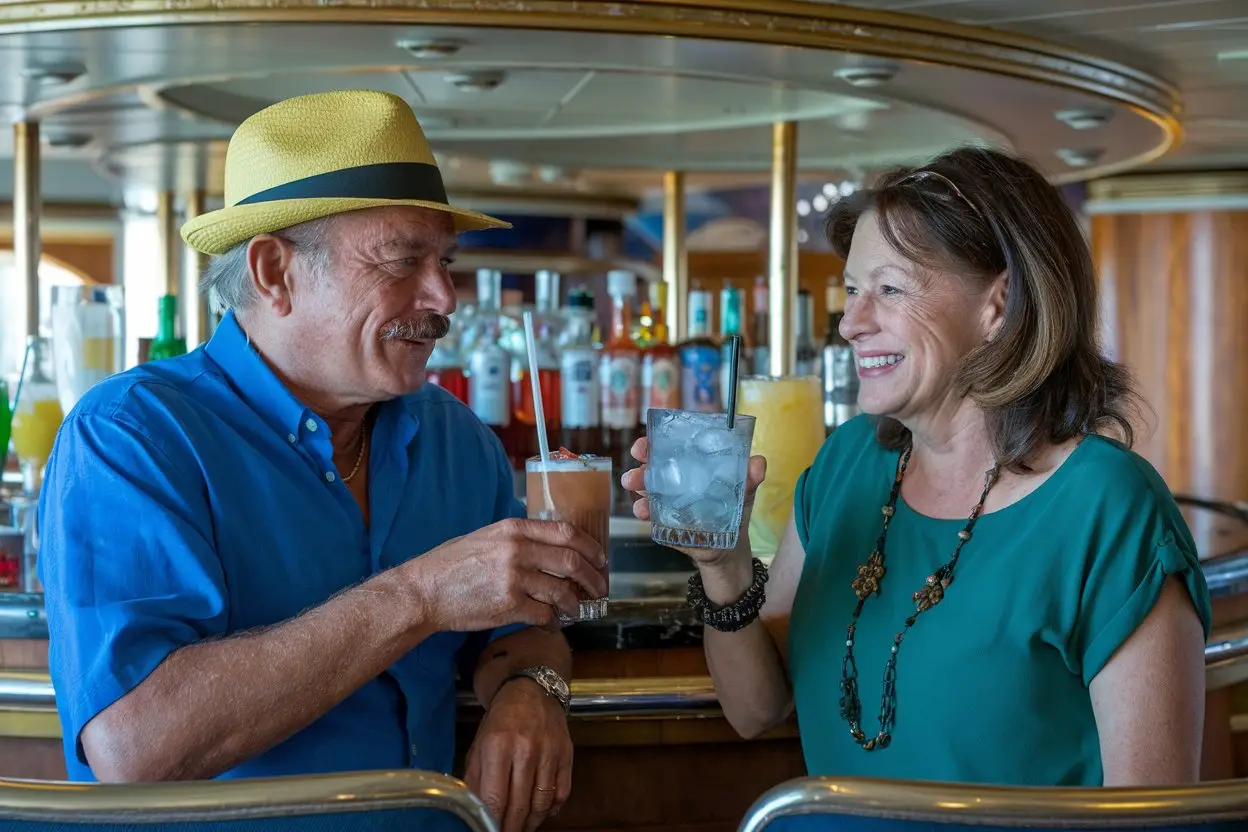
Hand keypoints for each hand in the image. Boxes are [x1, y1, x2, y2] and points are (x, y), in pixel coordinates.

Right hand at [409, 519, 606, 631]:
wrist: (425, 590)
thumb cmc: (453, 564)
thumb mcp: (488, 536)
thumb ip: (521, 538)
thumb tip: (555, 547)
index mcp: (514, 528)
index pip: (567, 532)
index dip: (591, 547)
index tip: (601, 559)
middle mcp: (518, 550)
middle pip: (572, 562)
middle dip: (594, 579)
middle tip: (600, 590)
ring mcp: (514, 578)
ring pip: (562, 592)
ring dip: (576, 604)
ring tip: (577, 610)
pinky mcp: (509, 606)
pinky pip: (545, 614)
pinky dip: (555, 621)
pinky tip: (554, 622)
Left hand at [465, 679, 572, 831]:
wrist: (533, 691)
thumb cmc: (502, 720)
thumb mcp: (479, 744)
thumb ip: (474, 778)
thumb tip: (472, 810)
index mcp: (497, 746)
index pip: (495, 799)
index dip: (493, 823)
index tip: (490, 831)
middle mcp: (525, 749)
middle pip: (519, 806)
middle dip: (511, 828)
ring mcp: (549, 752)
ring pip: (541, 804)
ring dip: (531, 823)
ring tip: (522, 826)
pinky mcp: (566, 754)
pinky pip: (562, 793)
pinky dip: (551, 808)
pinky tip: (541, 811)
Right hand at [620, 437, 766, 565]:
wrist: (730, 546)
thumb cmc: (735, 509)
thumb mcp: (745, 490)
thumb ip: (750, 477)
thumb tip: (758, 462)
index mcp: (690, 465)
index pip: (669, 448)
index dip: (655, 442)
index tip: (647, 442)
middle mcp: (674, 480)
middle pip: (651, 465)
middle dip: (641, 461)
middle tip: (638, 459)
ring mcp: (665, 501)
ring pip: (645, 489)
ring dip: (637, 485)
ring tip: (633, 484)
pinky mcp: (663, 522)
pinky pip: (649, 515)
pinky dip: (644, 510)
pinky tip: (643, 510)